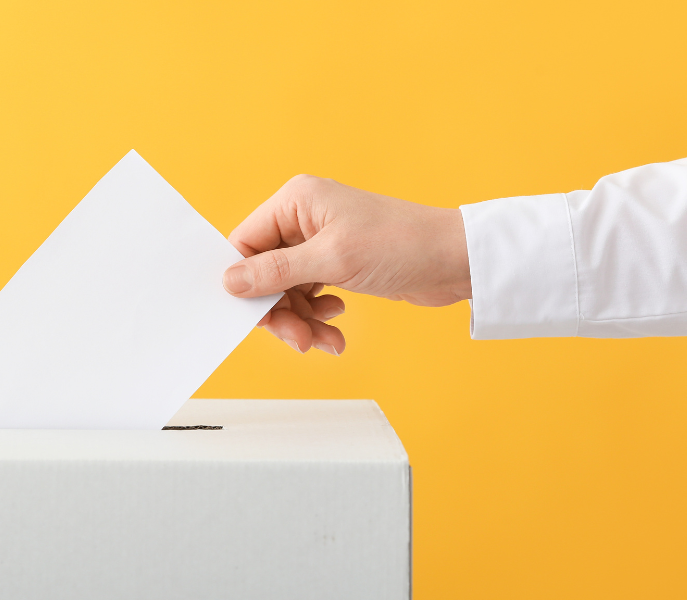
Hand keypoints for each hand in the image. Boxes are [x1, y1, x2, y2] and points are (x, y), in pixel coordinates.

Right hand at [224, 175, 470, 354]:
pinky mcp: (337, 263)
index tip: (253, 315)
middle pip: (265, 272)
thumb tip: (230, 281)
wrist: (455, 261)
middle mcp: (304, 218)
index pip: (246, 243)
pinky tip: (336, 326)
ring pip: (287, 289)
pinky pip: (310, 295)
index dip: (245, 282)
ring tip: (323, 340)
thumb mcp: (332, 260)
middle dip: (279, 310)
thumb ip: (276, 272)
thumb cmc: (402, 245)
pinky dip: (318, 316)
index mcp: (297, 201)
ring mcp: (321, 241)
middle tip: (297, 339)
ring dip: (301, 320)